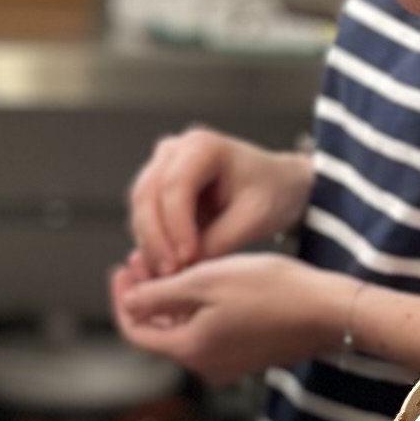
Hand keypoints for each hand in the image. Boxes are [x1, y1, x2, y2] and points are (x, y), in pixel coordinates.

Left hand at [109, 246, 338, 383]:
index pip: (134, 331)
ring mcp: (228, 365)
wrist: (329, 310)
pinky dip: (197, 308)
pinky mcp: (247, 356)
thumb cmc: (270, 291)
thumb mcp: (204, 282)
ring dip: (171, 299)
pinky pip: (208, 333)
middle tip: (145, 259)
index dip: (122, 298)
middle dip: (146, 294)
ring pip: (183, 330)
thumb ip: (158, 295)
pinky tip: (203, 280)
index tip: (123, 268)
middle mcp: (205, 367)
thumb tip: (128, 303)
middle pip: (157, 331)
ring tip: (172, 263)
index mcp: (189, 351)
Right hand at [127, 128, 311, 278]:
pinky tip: (164, 265)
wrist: (279, 185)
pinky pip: (144, 216)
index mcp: (203, 146)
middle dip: (156, 238)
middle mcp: (174, 151)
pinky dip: (152, 241)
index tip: (186, 257)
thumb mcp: (255, 218)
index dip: (176, 224)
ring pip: (140, 207)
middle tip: (170, 272)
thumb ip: (219, 240)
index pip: (175, 185)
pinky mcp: (158, 187)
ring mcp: (162, 166)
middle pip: (148, 195)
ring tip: (168, 274)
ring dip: (150, 243)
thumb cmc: (272, 191)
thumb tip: (185, 265)